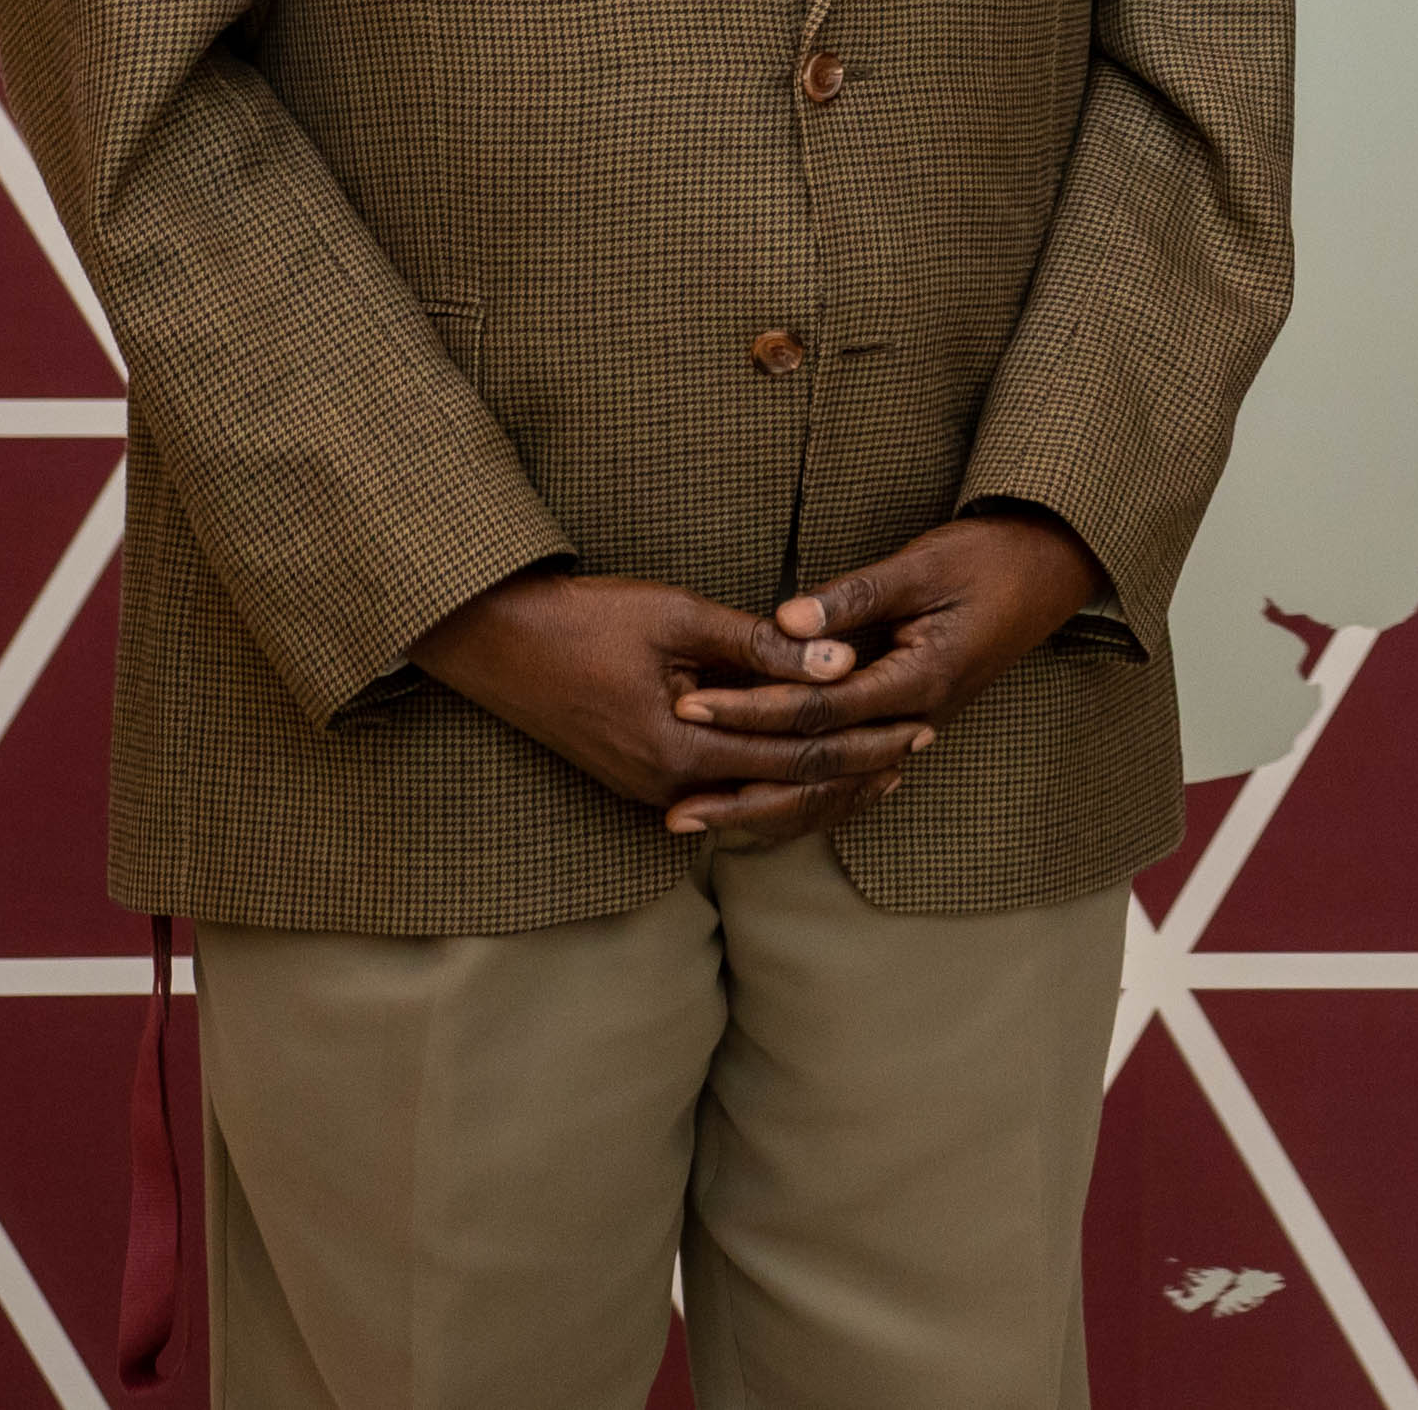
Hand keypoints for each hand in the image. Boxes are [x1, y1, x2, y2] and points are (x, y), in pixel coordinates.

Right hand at [408, 569, 934, 852]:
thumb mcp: (679, 617)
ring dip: (819, 784)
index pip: (796, 759)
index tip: (920, 722)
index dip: (863, 742)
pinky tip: (809, 764)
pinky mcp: (640, 781)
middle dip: (855, 769)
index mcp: (679, 751)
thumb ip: (760, 645)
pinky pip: (723, 794)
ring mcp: (649, 791)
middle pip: (783, 792)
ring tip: (883, 767)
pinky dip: (772, 781)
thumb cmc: (586, 619)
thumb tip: (839, 658)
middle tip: (921, 746)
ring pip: (754, 802)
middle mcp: (666, 789)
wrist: (496, 643)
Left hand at [657, 510, 1105, 839]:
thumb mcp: (922, 565)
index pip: (818, 709)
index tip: (688, 705)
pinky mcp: (912, 723)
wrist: (1053, 568)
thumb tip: (784, 620)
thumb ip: (853, 598)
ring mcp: (918, 728)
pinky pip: (852, 778)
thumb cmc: (989, 558)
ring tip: (704, 820)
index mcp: (922, 679)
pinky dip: (806, 797)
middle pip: (821, 773)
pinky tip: (764, 808)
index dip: (750, 709)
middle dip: (744, 786)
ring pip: (836, 791)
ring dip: (768, 808)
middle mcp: (919, 719)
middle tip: (676, 804)